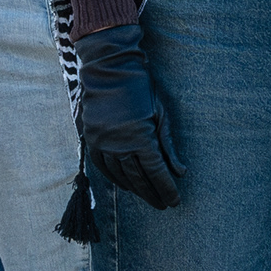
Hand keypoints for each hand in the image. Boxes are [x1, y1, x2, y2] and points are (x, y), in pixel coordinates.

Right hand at [73, 18, 183, 210]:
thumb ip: (169, 145)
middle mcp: (119, 144)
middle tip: (163, 205)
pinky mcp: (90, 137)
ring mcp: (102, 142)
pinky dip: (114, 178)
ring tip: (147, 197)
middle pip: (138, 178)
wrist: (109, 66)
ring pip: (120, 175)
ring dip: (135, 189)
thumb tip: (180, 172)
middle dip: (152, 193)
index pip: (156, 173)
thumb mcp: (161, 112)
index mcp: (141, 137)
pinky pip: (102, 166)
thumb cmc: (141, 86)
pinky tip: (125, 185)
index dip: (166, 189)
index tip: (174, 201)